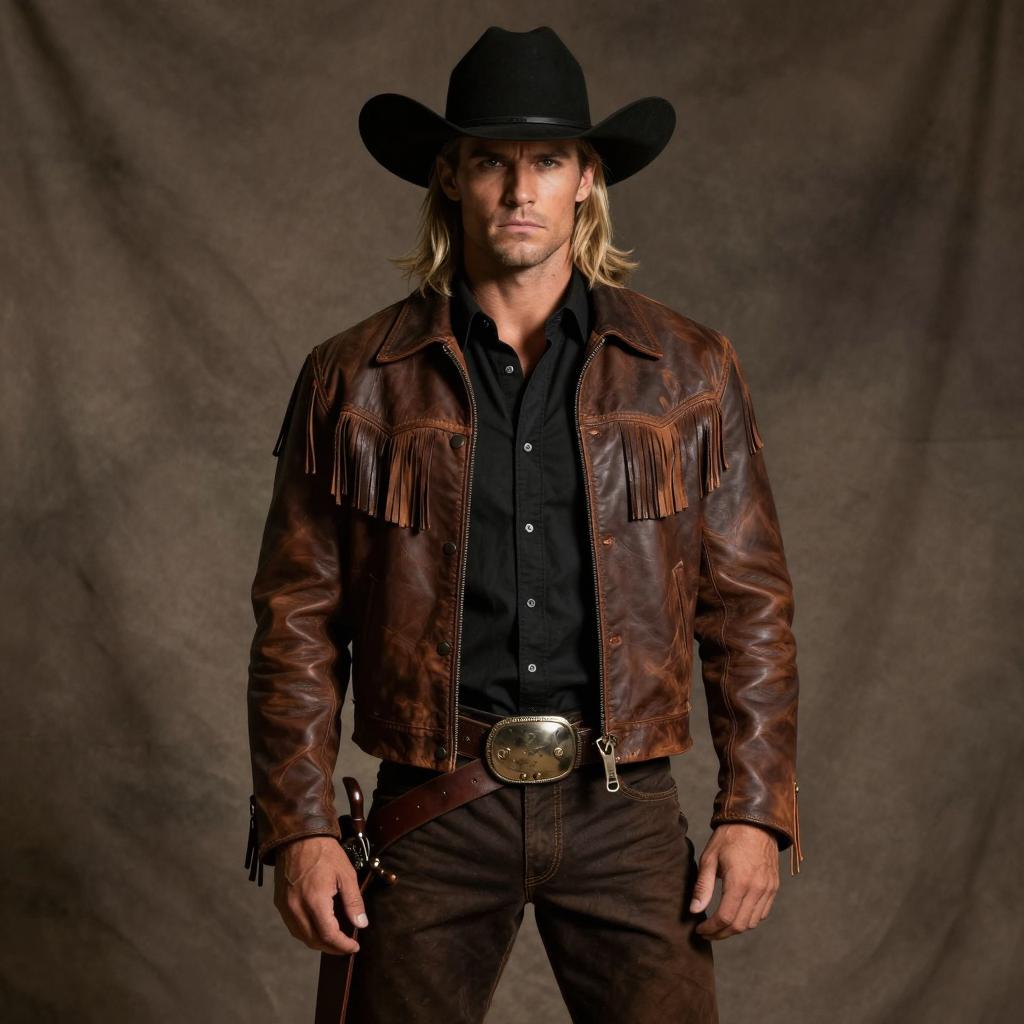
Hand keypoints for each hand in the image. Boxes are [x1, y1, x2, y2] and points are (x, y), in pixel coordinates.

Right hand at [273, 836, 367, 954]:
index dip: (342, 946)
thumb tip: (361, 924)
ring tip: (334, 939)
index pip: (328, 935)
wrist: (298, 836)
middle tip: (346, 945)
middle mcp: (296, 908)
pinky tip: (318, 927)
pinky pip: (293, 926)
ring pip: (302, 936)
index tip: (354, 947)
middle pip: (314, 941)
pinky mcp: (280, 903)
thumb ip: (353, 902)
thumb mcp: (346, 874)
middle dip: (332, 947)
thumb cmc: (325, 853)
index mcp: (315, 901)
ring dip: (318, 942)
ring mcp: (286, 907)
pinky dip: (306, 932)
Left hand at [690, 823, 778, 939]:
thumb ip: (702, 887)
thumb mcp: (709, 858)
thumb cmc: (729, 837)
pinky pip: (762, 913)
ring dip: (735, 929)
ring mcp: (768, 889)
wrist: (755, 821)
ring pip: (752, 922)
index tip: (699, 930)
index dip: (711, 929)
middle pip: (739, 925)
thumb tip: (694, 910)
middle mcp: (757, 889)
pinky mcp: (773, 887)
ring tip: (719, 925)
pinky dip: (748, 919)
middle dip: (721, 933)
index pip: (725, 918)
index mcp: (739, 882)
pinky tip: (736, 915)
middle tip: (707, 933)